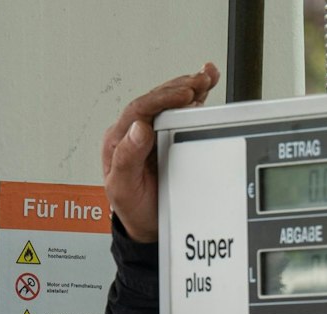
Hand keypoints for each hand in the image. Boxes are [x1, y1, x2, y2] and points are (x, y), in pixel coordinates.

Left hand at [103, 63, 220, 242]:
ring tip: (207, 77)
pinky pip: (181, 111)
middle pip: (157, 100)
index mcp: (119, 140)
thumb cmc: (133, 208)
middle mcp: (135, 133)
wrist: (147, 224)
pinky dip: (195, 97)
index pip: (138, 109)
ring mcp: (153, 133)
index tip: (183, 95)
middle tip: (200, 82)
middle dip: (180, 87)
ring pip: (170, 102)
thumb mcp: (123, 188)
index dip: (161, 98)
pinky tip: (206, 84)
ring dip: (190, 87)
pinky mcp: (169, 136)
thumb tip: (138, 129)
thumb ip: (127, 159)